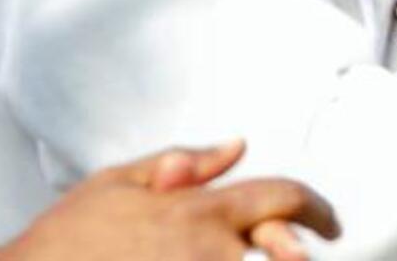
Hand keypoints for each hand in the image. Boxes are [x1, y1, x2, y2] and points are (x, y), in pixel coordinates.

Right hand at [0, 140, 337, 260]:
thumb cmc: (66, 236)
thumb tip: (237, 146)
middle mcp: (208, 251)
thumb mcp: (117, 181)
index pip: (283, 198)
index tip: (330, 224)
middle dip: (296, 252)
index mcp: (198, 211)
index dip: (318, 208)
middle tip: (297, 255)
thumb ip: (182, 163)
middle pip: (288, 250)